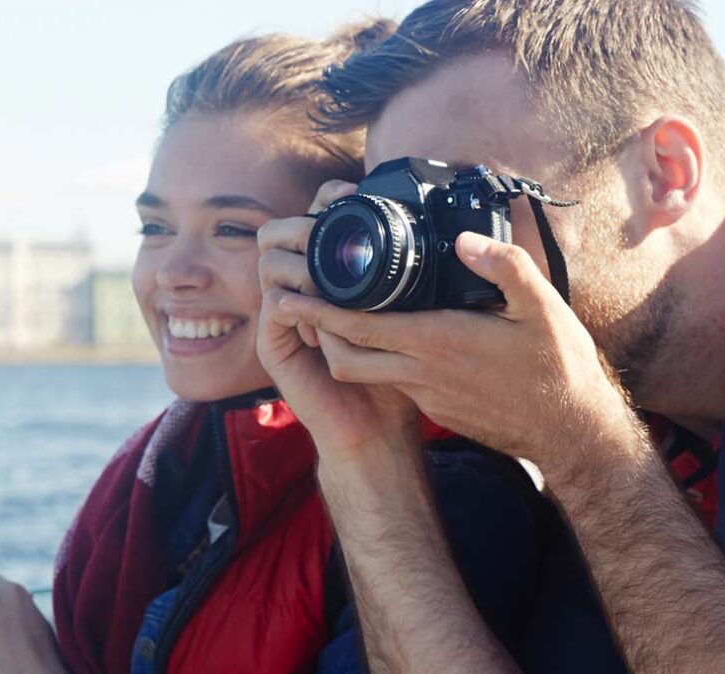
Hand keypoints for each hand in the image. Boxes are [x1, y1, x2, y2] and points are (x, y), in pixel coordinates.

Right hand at [258, 180, 422, 461]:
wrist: (377, 427)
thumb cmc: (399, 370)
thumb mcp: (415, 314)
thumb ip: (419, 275)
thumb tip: (454, 233)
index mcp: (329, 274)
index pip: (313, 217)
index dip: (326, 199)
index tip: (353, 194)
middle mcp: (300, 288)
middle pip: (279, 232)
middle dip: (304, 225)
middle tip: (333, 230)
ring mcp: (283, 315)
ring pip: (270, 263)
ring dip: (300, 264)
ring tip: (331, 279)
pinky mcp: (274, 344)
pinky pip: (273, 307)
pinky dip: (295, 303)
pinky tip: (322, 314)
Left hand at [274, 230, 643, 473]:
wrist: (572, 433)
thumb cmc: (559, 368)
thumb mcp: (543, 307)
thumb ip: (505, 267)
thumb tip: (465, 239)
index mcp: (437, 343)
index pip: (357, 327)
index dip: (317, 310)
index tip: (288, 292)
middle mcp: (422, 373)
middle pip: (344, 356)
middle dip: (316, 330)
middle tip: (301, 299)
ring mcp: (427, 396)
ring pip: (365, 372)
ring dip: (344, 346)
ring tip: (336, 314)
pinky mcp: (436, 409)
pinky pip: (392, 382)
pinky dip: (377, 361)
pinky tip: (390, 337)